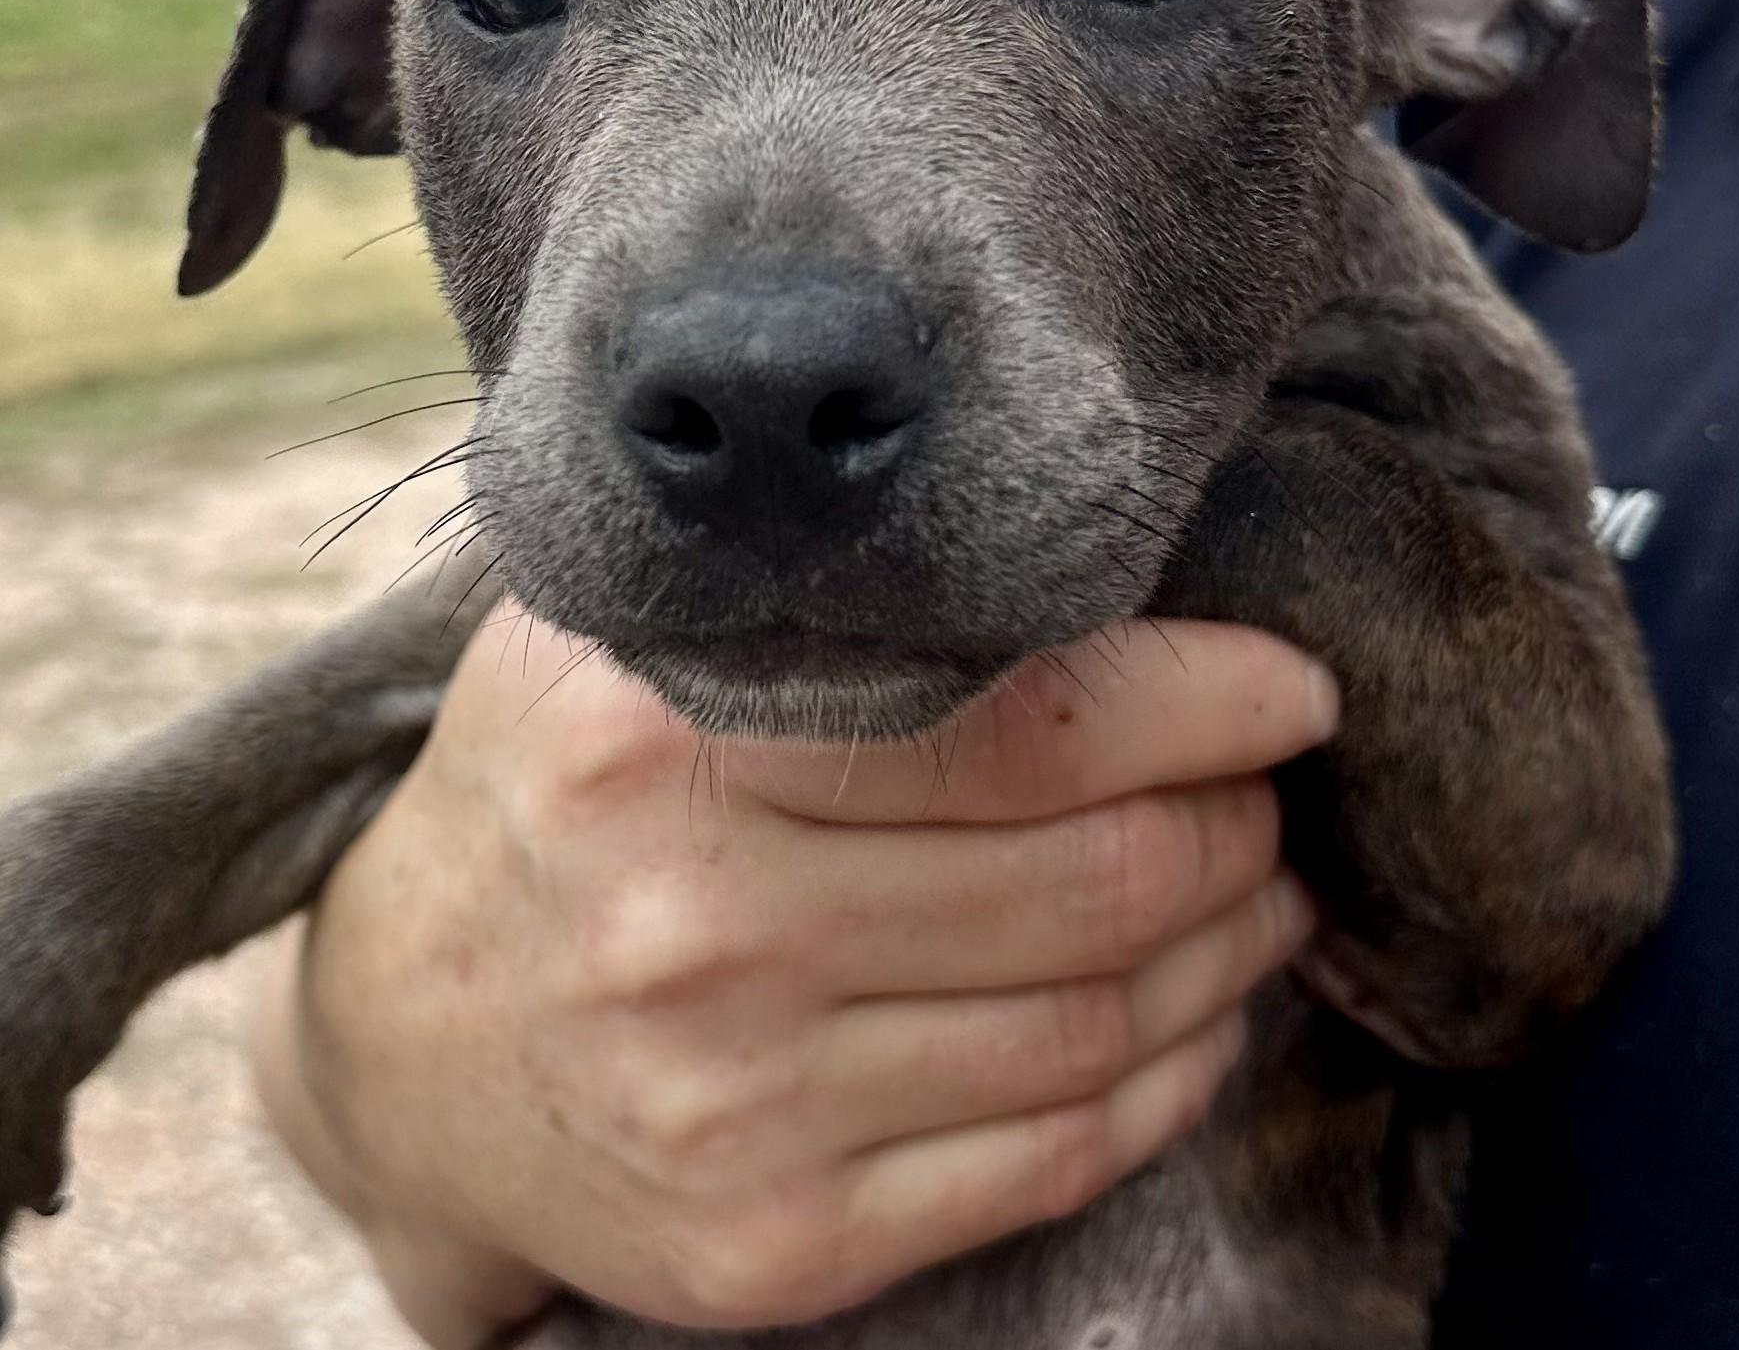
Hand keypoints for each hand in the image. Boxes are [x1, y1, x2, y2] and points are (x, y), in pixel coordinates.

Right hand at [250, 609, 1335, 1345]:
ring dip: (1232, 948)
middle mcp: (698, 929)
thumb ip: (790, 591)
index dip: (1205, 698)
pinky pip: (1052, 1161)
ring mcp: (737, 1106)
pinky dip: (1171, 1079)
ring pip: (1098, 1025)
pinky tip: (1198, 1013)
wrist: (403, 1037)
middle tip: (1275, 782)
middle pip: (1094, 877)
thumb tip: (1045, 544)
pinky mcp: (776, 1241)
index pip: (1024, 719)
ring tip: (1266, 885)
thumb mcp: (608, 643)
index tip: (1289, 681)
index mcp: (662, 744)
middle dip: (1240, 821)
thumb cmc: (547, 792)